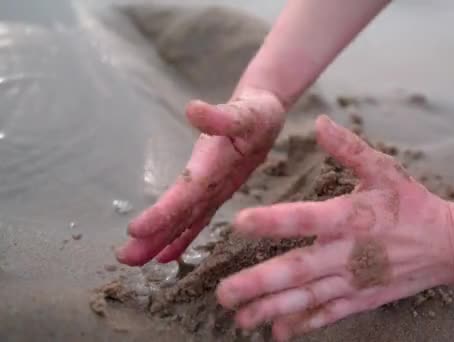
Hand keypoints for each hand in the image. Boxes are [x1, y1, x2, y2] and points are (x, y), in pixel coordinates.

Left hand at [116, 88, 284, 265]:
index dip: (164, 213)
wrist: (270, 118)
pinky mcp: (215, 193)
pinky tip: (164, 254)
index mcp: (221, 169)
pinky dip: (180, 237)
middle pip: (183, 216)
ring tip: (133, 259)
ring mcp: (217, 194)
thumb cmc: (258, 114)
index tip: (136, 229)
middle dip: (155, 238)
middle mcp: (217, 187)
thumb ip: (221, 115)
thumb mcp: (246, 112)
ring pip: (187, 222)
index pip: (188, 195)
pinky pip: (196, 219)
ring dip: (161, 241)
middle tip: (125, 258)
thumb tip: (193, 110)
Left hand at [216, 116, 453, 340]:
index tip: (239, 222)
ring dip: (273, 309)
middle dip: (260, 282)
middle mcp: (346, 253)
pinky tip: (279, 332)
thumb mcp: (384, 169)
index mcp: (349, 217)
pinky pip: (329, 313)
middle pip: (298, 270)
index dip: (272, 220)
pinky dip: (304, 324)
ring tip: (240, 319)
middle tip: (224, 293)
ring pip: (308, 298)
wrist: (449, 245)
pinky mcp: (362, 298)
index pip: (304, 218)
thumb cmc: (412, 204)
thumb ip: (349, 148)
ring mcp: (354, 281)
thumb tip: (319, 122)